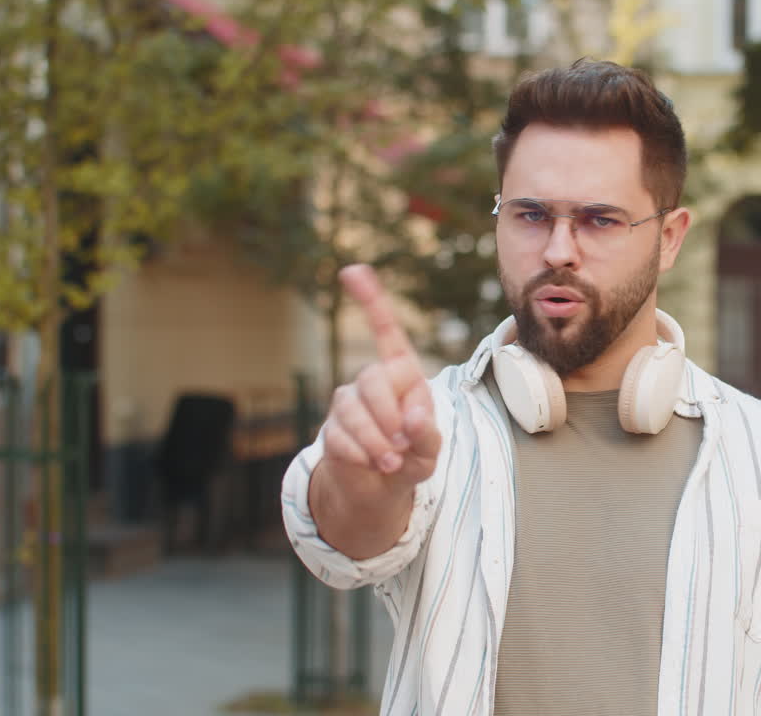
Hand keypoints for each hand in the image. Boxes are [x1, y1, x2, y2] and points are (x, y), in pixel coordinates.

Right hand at [321, 265, 440, 495]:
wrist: (380, 490)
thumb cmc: (412, 459)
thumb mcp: (430, 451)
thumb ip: (428, 434)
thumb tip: (413, 417)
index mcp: (403, 376)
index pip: (386, 332)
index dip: (371, 301)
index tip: (353, 270)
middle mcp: (372, 382)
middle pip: (372, 379)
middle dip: (389, 415)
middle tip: (402, 444)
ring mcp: (347, 403)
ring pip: (353, 411)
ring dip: (376, 442)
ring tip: (390, 461)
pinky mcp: (331, 428)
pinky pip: (340, 437)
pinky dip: (361, 456)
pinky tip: (372, 465)